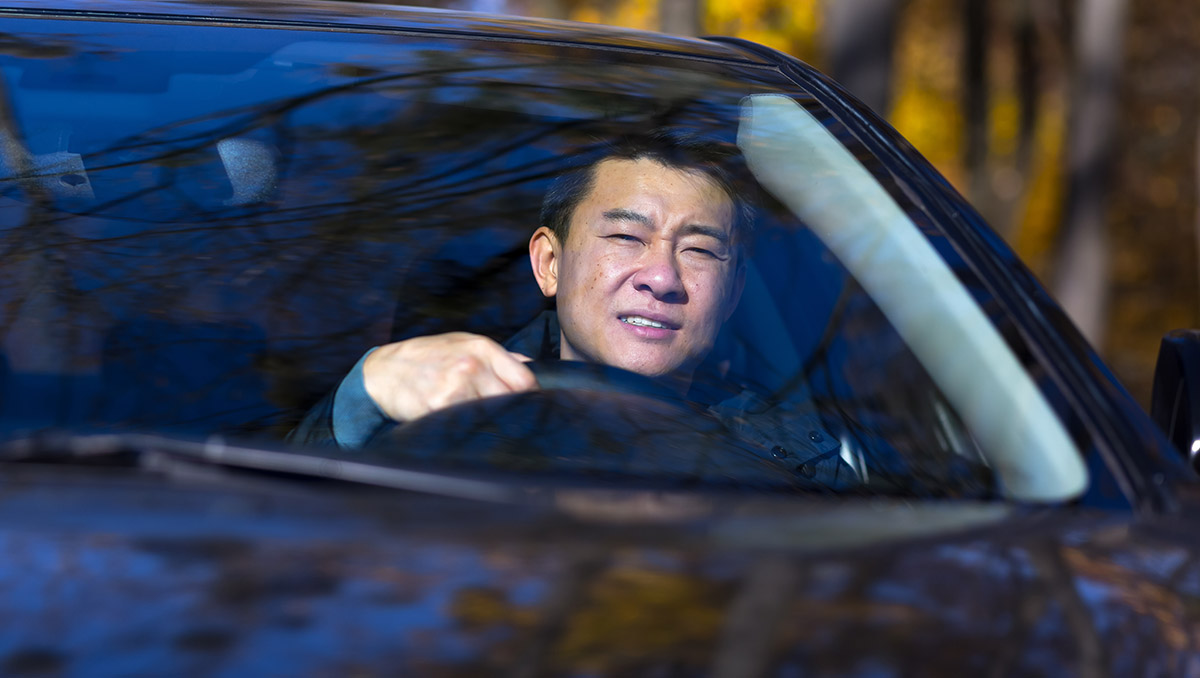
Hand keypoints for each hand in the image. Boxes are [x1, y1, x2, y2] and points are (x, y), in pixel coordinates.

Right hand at [362, 332, 535, 422]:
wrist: (382, 372)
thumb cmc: (426, 357)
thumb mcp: (462, 343)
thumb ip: (498, 357)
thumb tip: (532, 369)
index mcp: (482, 348)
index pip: (525, 380)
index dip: (530, 398)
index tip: (527, 408)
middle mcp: (472, 366)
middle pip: (512, 401)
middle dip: (511, 412)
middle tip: (505, 421)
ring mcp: (457, 388)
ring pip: (492, 416)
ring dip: (490, 423)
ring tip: (479, 422)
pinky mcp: (441, 408)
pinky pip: (468, 426)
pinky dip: (469, 430)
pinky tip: (461, 426)